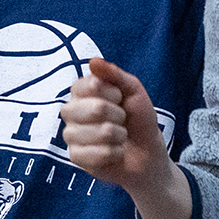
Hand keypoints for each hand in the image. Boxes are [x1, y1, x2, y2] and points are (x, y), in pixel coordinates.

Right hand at [63, 57, 195, 218]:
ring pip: (100, 132)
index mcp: (80, 91)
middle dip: (119, 115)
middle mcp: (71, 111)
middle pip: (96, 108)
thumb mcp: (133, 90)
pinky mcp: (75, 157)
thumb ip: (114, 74)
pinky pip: (98, 153)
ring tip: (119, 136)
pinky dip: (115, 152)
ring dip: (119, 135)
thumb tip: (92, 61)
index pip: (90, 84)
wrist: (147, 152)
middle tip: (121, 119)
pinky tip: (114, 152)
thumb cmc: (138, 118)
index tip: (119, 97)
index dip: (111, 92)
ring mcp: (71, 135)